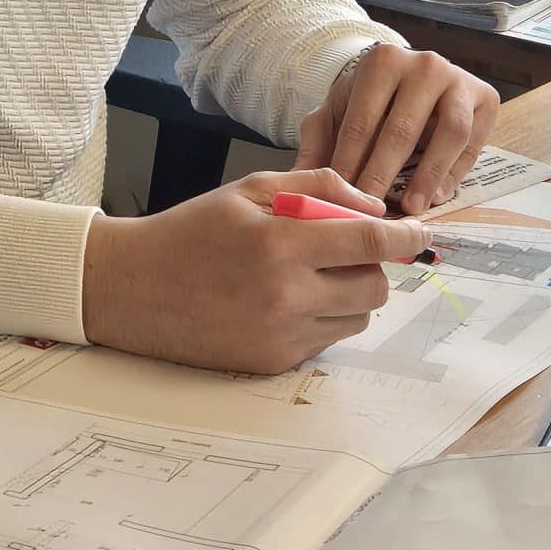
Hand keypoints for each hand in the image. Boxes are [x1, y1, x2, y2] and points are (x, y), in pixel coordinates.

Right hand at [81, 167, 431, 376]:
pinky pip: (325, 340)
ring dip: (349, 294)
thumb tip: (373, 207)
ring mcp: (280, 336)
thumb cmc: (191, 231)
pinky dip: (321, 317)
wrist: (132, 288)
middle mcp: (285, 296)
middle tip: (347, 250)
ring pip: (355, 317)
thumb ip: (316, 187)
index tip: (418, 232)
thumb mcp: (248, 189)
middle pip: (373, 287)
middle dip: (373, 266)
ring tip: (310, 274)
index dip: (402, 236)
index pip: (367, 241)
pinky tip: (285, 300)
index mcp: (278, 244)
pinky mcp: (272, 362)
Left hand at [299, 43, 499, 213]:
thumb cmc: (368, 101)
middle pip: (402, 128)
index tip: (341, 200)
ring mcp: (457, 78)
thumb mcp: (336, 114)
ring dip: (428, 175)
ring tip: (410, 208)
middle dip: (384, 175)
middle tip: (371, 212)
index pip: (361, 120)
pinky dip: (453, 173)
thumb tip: (296, 180)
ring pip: (448, 133)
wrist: (407, 78)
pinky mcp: (484, 98)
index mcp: (381, 61)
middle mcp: (423, 64)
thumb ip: (317, 143)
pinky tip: (435, 197)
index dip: (349, 163)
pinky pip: (471, 143)